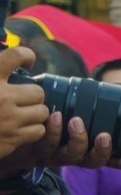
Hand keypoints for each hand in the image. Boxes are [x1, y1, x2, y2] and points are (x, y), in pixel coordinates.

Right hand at [0, 47, 48, 170]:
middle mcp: (1, 97)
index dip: (26, 56)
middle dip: (31, 95)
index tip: (28, 62)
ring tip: (21, 113)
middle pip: (38, 91)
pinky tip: (19, 127)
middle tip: (21, 98)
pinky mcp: (12, 138)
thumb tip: (5, 63)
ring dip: (34, 113)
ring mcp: (8, 119)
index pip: (16, 55)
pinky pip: (38, 131)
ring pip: (42, 112)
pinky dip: (32, 130)